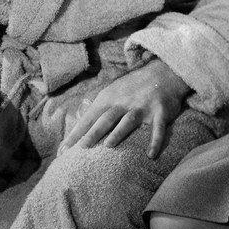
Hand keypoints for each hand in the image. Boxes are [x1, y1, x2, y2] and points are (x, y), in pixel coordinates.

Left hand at [59, 58, 188, 158]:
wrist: (164, 73)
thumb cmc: (134, 87)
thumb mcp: (113, 91)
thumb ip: (99, 107)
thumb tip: (79, 126)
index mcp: (110, 98)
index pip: (90, 117)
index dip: (77, 133)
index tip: (64, 149)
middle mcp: (125, 102)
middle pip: (107, 118)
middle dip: (94, 132)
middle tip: (82, 147)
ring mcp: (143, 107)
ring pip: (128, 120)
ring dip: (119, 132)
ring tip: (108, 145)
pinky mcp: (160, 112)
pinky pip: (158, 128)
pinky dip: (155, 141)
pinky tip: (151, 155)